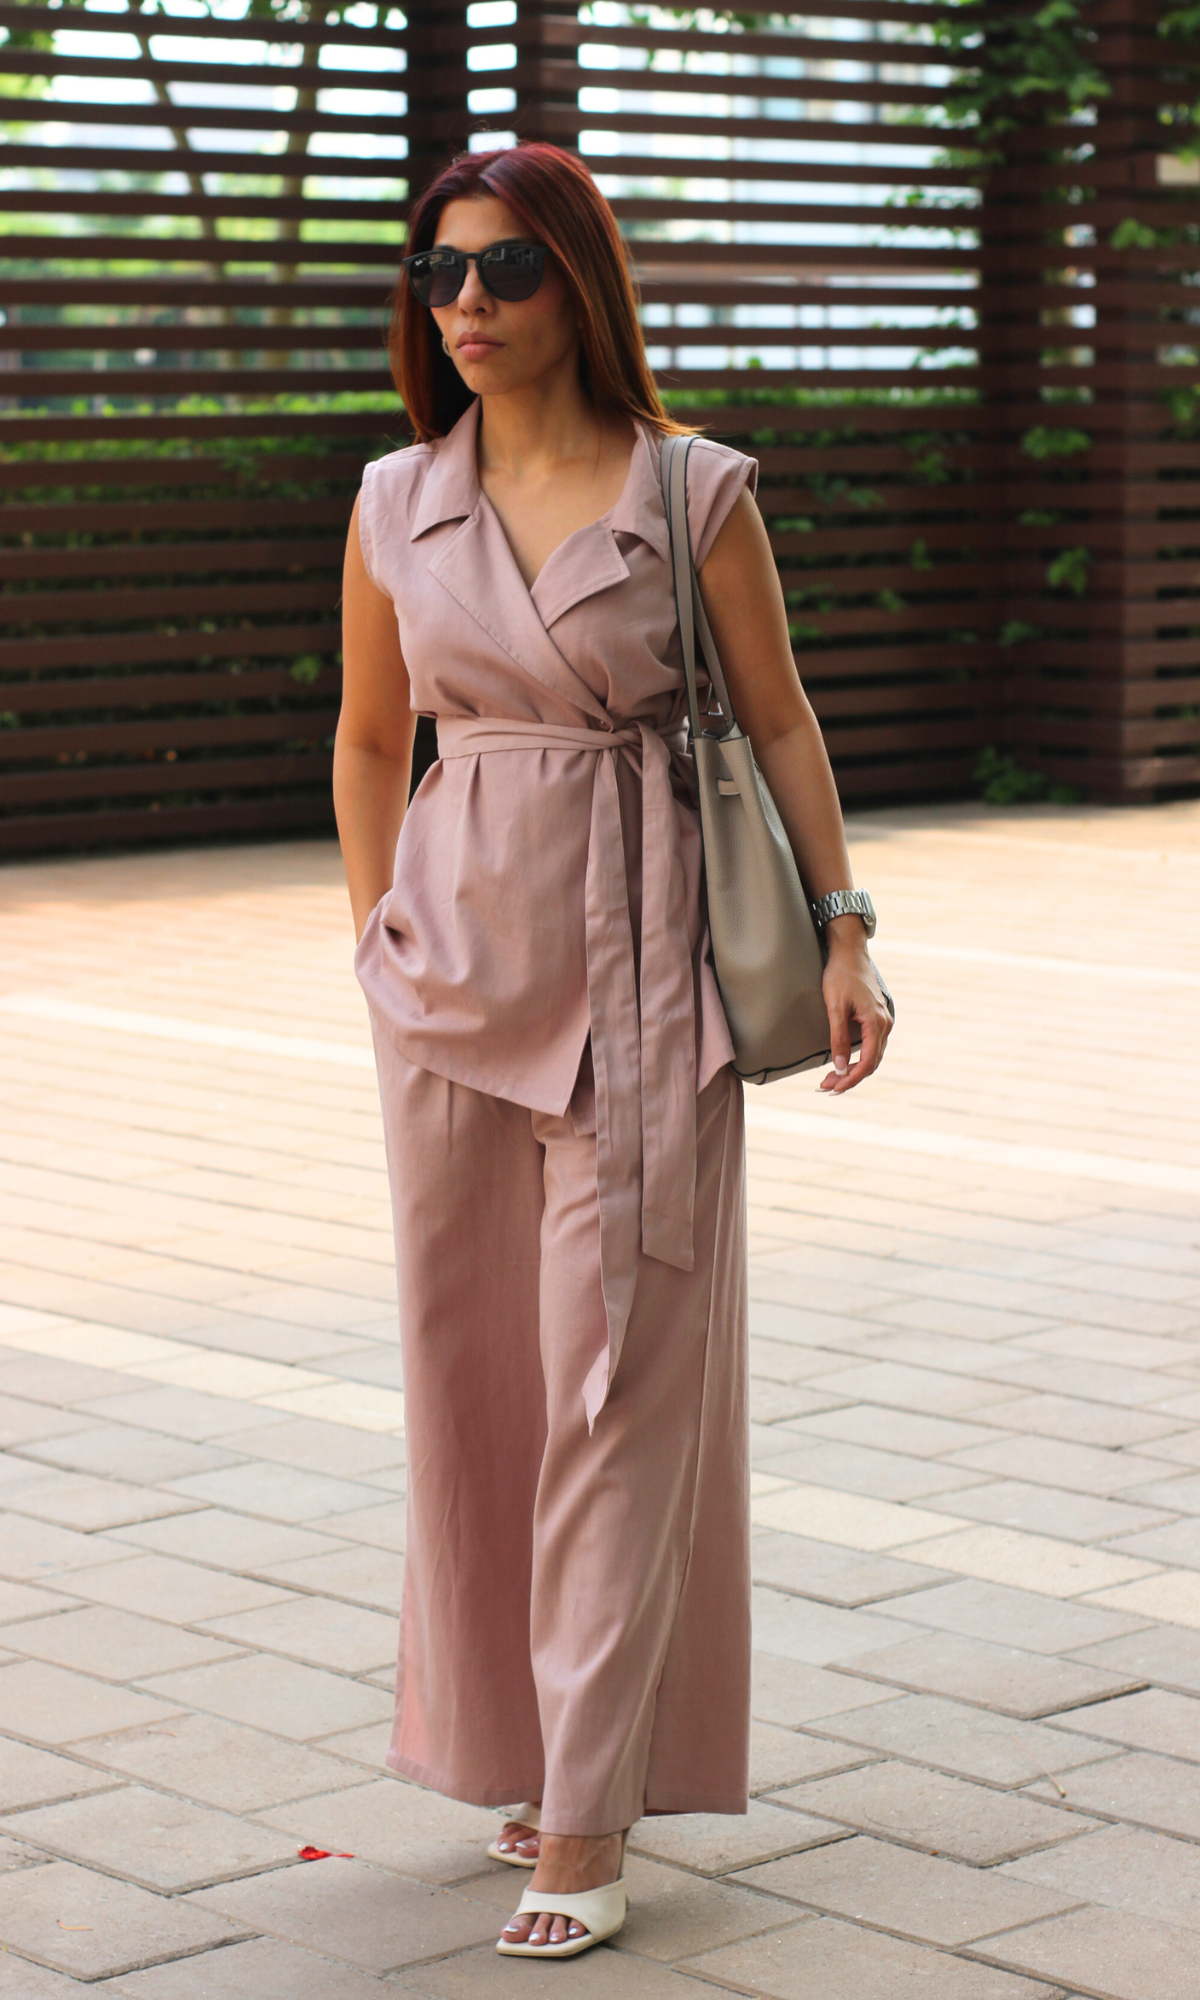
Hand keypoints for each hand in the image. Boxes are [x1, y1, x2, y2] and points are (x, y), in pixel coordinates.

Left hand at [819, 924, 891, 1094]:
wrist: (849, 953)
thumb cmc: (841, 976)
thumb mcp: (835, 1007)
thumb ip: (838, 1038)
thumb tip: (839, 1066)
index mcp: (876, 1023)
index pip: (867, 1062)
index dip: (851, 1078)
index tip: (833, 1087)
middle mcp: (885, 1024)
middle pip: (871, 1062)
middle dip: (849, 1077)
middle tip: (826, 1086)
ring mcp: (883, 1020)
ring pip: (872, 1055)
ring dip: (853, 1069)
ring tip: (832, 1078)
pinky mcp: (877, 1017)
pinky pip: (872, 1045)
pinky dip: (859, 1057)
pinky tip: (843, 1061)